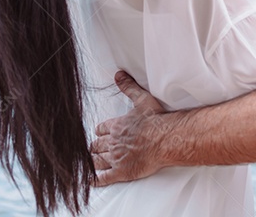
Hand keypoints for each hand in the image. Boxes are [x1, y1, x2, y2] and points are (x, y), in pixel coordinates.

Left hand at [90, 71, 166, 185]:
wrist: (165, 139)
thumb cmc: (156, 120)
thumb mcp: (142, 99)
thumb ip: (128, 87)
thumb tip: (119, 75)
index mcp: (117, 126)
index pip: (102, 129)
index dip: (101, 131)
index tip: (100, 133)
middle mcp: (113, 142)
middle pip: (97, 146)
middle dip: (95, 147)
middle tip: (93, 149)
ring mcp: (116, 158)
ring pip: (97, 160)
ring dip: (92, 161)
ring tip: (89, 163)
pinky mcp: (122, 172)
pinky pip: (103, 177)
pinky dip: (94, 179)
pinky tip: (89, 180)